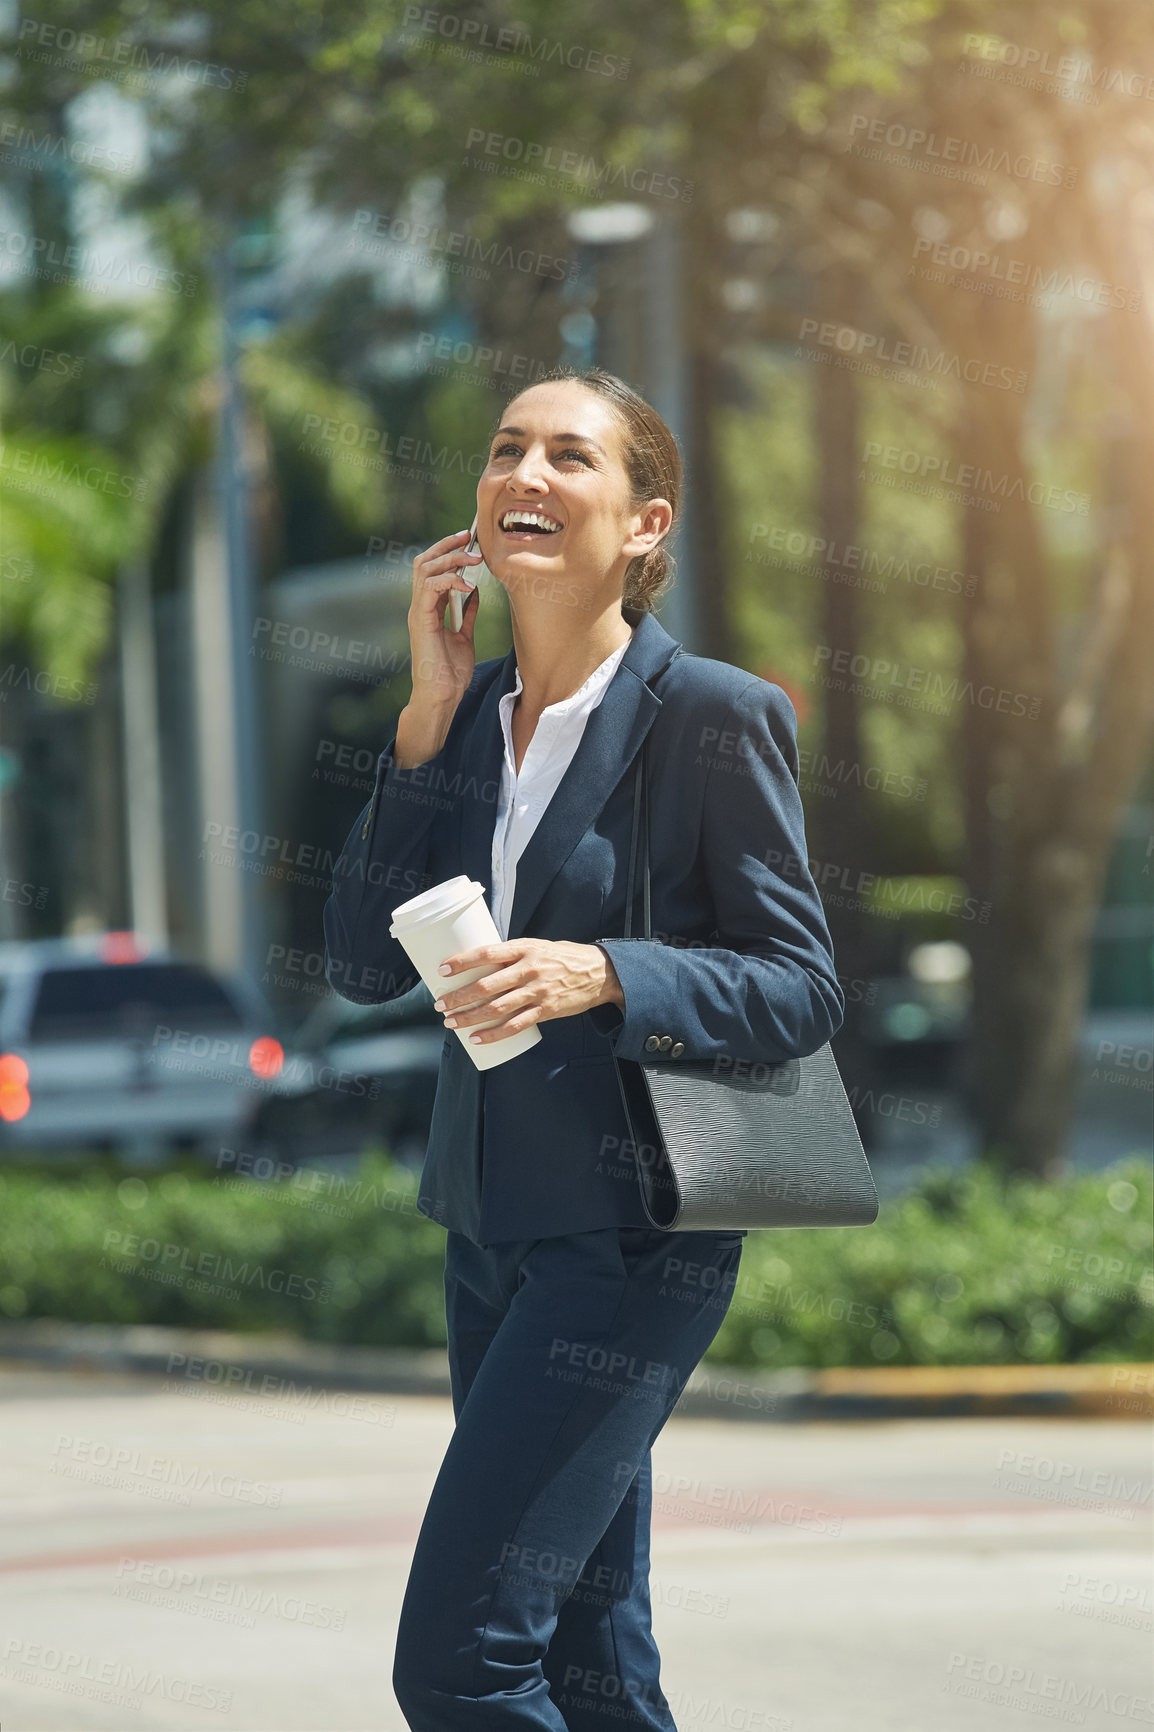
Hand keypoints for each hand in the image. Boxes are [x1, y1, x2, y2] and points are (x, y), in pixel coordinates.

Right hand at [407, 527, 484, 711]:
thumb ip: (467, 614)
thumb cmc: (451, 673)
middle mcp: (421, 606)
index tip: (469, 541)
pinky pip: (429, 587)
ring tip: (473, 558)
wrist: (442, 696)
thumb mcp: (465, 637)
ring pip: (424, 569)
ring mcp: (418, 612)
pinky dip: (449, 580)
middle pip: (424, 561)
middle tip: (469, 537)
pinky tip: (469, 585)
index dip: (448, 552)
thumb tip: (475, 592)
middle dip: (446, 546)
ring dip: (450, 558)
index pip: (432, 569)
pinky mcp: (421, 620)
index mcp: (429, 608)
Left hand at [432, 939, 623, 1044]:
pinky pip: (515, 1026)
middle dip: (458, 997)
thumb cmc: (562, 957)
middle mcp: (528, 970)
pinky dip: (493, 1035)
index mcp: (523, 949)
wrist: (599, 973)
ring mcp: (537, 992)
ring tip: (451, 1023)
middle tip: (439, 1004)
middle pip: (486, 986)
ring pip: (496, 1009)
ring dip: (469, 1018)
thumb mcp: (536, 946)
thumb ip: (511, 955)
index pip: (486, 953)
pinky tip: (476, 1039)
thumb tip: (478, 965)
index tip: (442, 970)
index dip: (462, 962)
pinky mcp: (545, 1011)